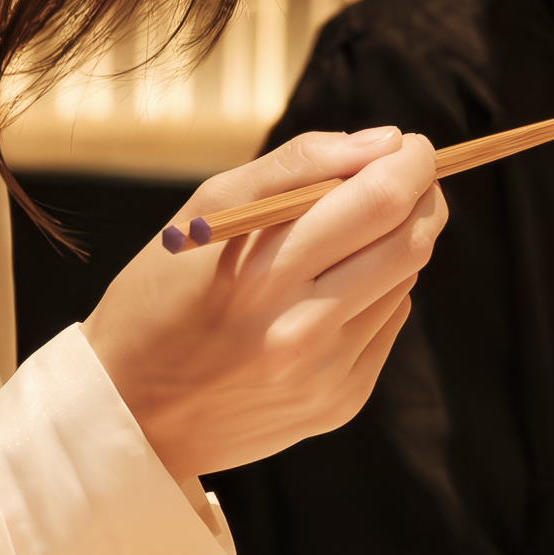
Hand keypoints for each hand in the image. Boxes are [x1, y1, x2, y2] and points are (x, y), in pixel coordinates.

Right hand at [87, 128, 447, 486]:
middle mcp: (303, 328)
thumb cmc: (160, 296)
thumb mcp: (205, 212)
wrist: (130, 413)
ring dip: (398, 244)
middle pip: (411, 242)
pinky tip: (333, 290)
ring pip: (406, 282)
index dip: (411, 163)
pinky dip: (377, 293)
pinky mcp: (340, 402)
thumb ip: (296, 165)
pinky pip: (388, 326)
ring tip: (352, 235)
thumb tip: (384, 142)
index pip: (380, 200)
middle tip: (405, 177)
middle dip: (423, 196)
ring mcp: (327, 373)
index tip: (409, 146)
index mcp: (263, 272)